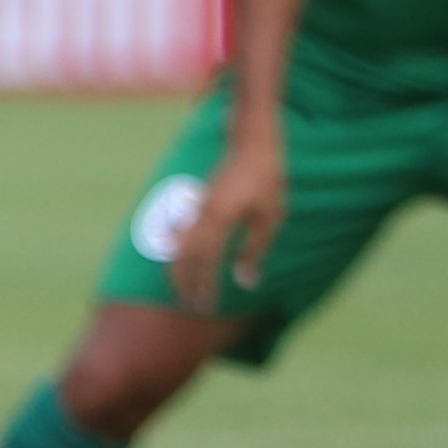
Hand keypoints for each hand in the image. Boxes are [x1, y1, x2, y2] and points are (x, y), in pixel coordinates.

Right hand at [167, 127, 284, 315]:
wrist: (251, 141)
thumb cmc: (265, 179)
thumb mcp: (268, 219)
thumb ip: (255, 252)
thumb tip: (246, 283)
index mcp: (220, 219)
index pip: (205, 261)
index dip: (203, 285)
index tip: (205, 305)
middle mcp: (203, 215)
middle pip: (184, 256)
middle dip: (185, 283)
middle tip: (188, 305)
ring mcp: (198, 208)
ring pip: (179, 245)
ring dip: (179, 269)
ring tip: (180, 289)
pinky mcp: (199, 203)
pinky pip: (182, 234)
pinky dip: (179, 251)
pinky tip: (180, 258)